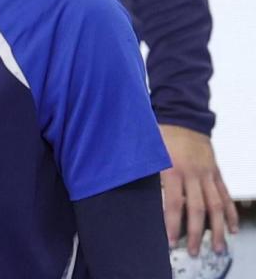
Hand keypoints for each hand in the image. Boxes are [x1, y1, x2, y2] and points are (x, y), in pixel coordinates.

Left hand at [159, 124, 238, 255]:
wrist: (183, 116)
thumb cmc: (161, 134)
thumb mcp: (149, 152)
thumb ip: (147, 172)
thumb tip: (137, 192)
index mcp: (173, 170)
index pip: (174, 203)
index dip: (172, 224)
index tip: (170, 241)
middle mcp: (193, 174)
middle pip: (198, 209)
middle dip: (195, 233)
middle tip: (192, 251)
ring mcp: (207, 174)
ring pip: (216, 205)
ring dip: (218, 229)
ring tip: (218, 248)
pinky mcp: (216, 172)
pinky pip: (225, 195)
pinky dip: (230, 212)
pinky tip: (232, 227)